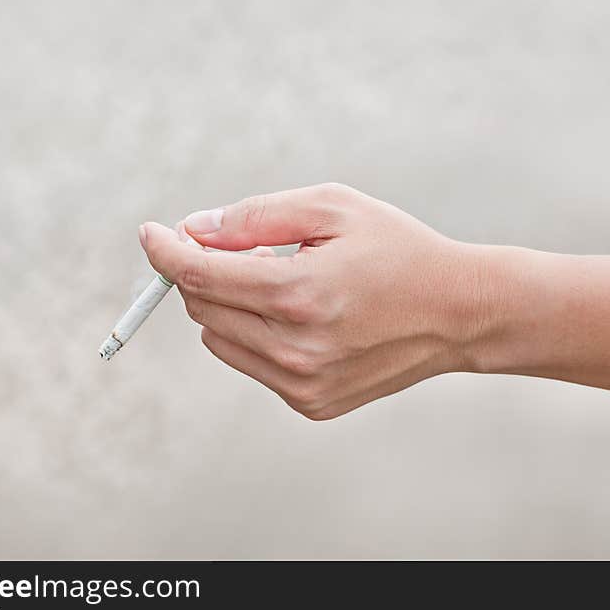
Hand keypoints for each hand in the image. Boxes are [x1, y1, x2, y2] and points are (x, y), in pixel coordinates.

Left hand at [139, 183, 497, 419]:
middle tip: (241, 248)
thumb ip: (257, 217)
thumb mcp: (333, 208)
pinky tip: (304, 318)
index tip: (151, 233)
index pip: (200, 276)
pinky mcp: (310, 402)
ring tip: (285, 283)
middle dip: (205, 272)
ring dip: (230, 305)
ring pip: (219, 338)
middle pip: (203, 309)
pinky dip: (257, 334)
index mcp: (299, 294)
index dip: (166, 251)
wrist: (457, 312)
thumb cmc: (398, 250)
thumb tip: (194, 231)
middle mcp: (294, 348)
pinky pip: (252, 362)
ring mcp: (302, 383)